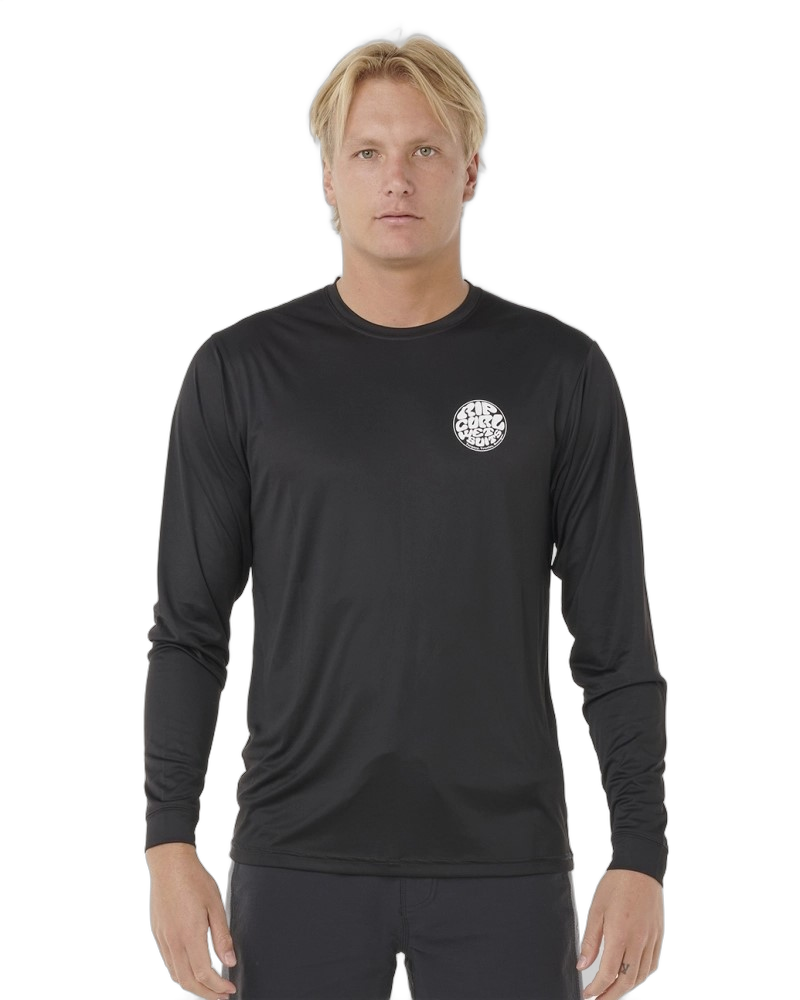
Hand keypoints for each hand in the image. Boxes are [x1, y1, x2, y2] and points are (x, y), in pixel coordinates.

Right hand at [147, 843, 236, 998]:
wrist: (169, 863)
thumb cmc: (195, 880)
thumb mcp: (215, 904)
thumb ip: (222, 936)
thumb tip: (230, 962)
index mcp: (189, 935)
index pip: (204, 974)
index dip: (218, 987)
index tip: (230, 989)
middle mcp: (173, 941)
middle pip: (188, 981)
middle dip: (206, 994)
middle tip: (222, 996)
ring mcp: (163, 939)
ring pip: (176, 974)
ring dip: (193, 986)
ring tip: (210, 987)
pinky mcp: (158, 934)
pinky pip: (168, 962)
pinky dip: (181, 973)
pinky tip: (192, 970)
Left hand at [577, 868, 663, 998]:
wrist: (640, 867)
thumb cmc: (615, 885)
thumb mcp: (596, 910)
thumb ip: (590, 940)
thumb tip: (582, 966)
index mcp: (621, 934)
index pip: (609, 973)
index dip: (597, 988)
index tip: (587, 994)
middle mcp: (639, 941)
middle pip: (627, 980)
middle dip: (611, 996)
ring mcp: (652, 940)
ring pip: (641, 975)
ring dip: (626, 988)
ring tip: (612, 992)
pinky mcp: (659, 936)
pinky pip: (652, 964)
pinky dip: (641, 976)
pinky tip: (632, 977)